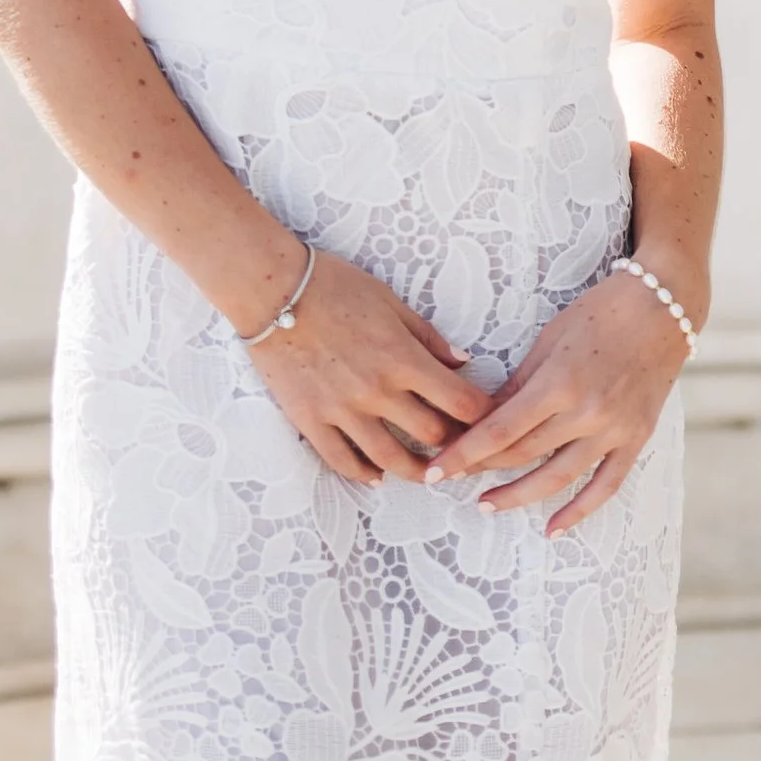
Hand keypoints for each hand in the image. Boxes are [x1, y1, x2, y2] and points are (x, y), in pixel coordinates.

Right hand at [248, 248, 491, 485]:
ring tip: (427, 473)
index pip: (461, 403)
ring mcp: (343, 411)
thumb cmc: (333, 285)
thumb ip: (427, 336)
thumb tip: (462, 363)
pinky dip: (365, 474)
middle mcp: (377, 391)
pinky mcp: (311, 421)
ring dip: (417, 472)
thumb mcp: (389, 301)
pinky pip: (343, 461)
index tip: (488, 419)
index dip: (483, 416)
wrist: (272, 290)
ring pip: (393, 461)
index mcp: (402, 358)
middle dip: (455, 443)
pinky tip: (378, 475)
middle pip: (433, 436)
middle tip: (461, 445)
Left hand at [424, 265, 685, 532]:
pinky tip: (554, 530)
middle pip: (524, 454)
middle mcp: (586, 412)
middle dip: (482, 470)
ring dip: (520, 496)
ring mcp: (613, 431)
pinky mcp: (635, 441)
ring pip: (558, 478)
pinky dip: (579, 512)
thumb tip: (485, 416)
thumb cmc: (598, 314)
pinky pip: (605, 486)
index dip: (465, 453)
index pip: (501, 429)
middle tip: (451, 481)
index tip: (436, 470)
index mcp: (558, 382)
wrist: (661, 310)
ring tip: (487, 506)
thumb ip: (519, 383)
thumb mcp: (549, 339)